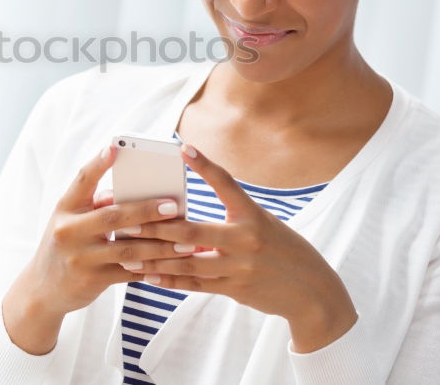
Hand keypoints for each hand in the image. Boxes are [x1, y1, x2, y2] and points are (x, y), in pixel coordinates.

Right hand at [6, 144, 195, 320]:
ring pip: (127, 249)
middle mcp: (69, 231)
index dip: (98, 164)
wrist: (43, 289)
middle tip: (173, 206)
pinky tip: (172, 264)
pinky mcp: (92, 280)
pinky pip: (129, 272)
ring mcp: (80, 257)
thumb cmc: (66, 245)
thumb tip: (127, 194)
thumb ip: (95, 205)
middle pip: (112, 216)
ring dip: (160, 245)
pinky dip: (152, 268)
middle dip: (146, 210)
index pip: (82, 180)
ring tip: (186, 242)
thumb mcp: (71, 220)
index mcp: (65, 208)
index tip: (114, 147)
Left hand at [123, 142, 357, 351]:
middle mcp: (245, 240)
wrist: (311, 290)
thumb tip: (187, 216)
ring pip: (187, 262)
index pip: (226, 184)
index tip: (183, 149)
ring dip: (155, 257)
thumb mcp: (263, 224)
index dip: (205, 166)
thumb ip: (230, 219)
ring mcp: (238, 267)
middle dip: (156, 227)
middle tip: (129, 220)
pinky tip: (148, 276)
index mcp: (253, 216)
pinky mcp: (233, 288)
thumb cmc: (283, 250)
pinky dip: (169, 279)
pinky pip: (194, 284)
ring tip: (129, 252)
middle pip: (192, 231)